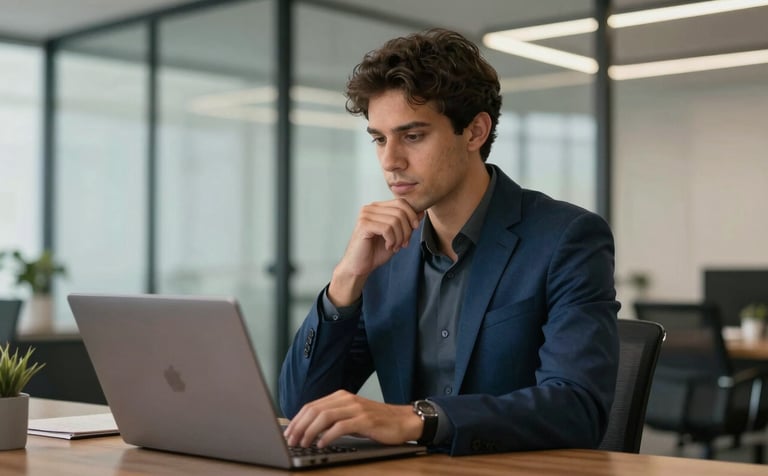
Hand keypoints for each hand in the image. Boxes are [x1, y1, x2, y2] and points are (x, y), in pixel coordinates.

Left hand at [283, 390, 421, 447]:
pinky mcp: (365, 420)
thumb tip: (309, 430)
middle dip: (299, 426)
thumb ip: (333, 419)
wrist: (403, 421)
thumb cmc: (376, 421)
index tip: (288, 433)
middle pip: (314, 410)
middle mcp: (346, 399)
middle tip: (291, 441)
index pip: (311, 406)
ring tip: (303, 444)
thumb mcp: (351, 417)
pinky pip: (340, 427)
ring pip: (324, 417)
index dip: (297, 420)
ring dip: (310, 432)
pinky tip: (321, 444)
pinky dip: (327, 436)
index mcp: (341, 396)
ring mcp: (356, 408)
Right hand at [328, 199, 422, 305]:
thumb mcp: (397, 235)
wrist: (359, 266)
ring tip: (395, 246)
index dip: (412, 215)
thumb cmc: (375, 251)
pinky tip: (388, 246)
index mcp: (377, 207)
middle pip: (400, 211)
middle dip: (407, 229)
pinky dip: (392, 240)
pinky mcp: (364, 225)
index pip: (401, 202)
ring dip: (400, 237)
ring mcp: (365, 215)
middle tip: (404, 243)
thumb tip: (422, 211)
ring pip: (395, 221)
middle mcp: (370, 208)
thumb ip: (407, 223)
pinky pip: (387, 228)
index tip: (414, 229)